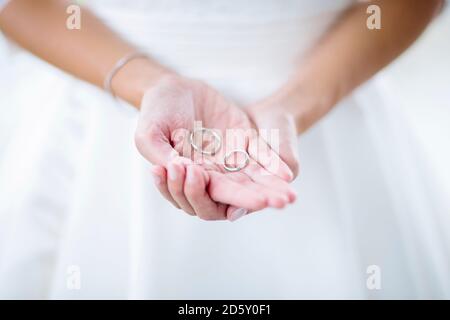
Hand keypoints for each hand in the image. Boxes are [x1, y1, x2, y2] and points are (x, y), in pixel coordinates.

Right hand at [134, 74, 295, 220]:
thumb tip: (180, 171)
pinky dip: (272, 165)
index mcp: (189, 177)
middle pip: (235, 194)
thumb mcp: (148, 134)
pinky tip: (287, 174)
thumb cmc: (156, 112)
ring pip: (253, 180)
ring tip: (288, 197)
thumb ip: (161, 155)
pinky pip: (261, 156)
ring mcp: (230, 159)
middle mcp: (213, 173)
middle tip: (275, 203)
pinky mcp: (244, 141)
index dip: (223, 197)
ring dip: (270, 189)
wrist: (174, 87)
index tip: (240, 195)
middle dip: (254, 199)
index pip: (205, 195)